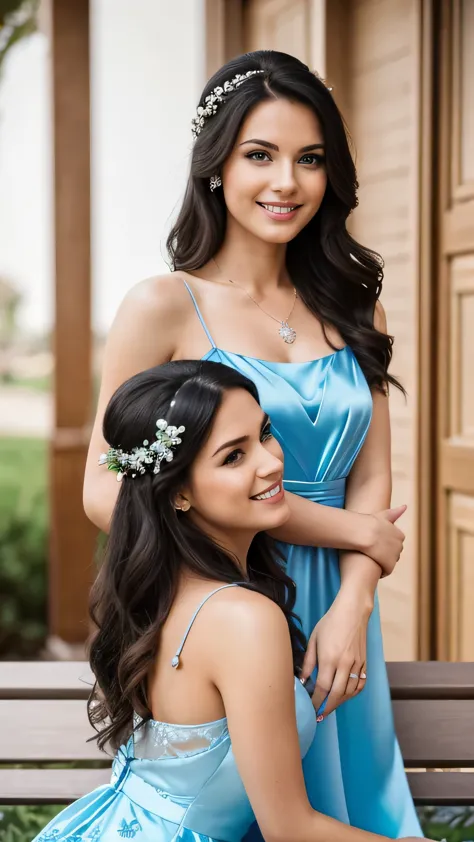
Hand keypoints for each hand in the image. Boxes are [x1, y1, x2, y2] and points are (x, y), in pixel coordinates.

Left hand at [301, 591, 370, 716]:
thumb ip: (308, 662)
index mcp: (329, 658)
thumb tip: (303, 680)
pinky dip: (353, 693)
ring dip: (340, 702)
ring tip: (330, 706)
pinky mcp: (364, 663)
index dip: (316, 701)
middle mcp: (345, 664)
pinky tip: (346, 695)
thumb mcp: (314, 639)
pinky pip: (360, 684)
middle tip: (320, 715)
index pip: (322, 687)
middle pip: (337, 694)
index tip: (311, 709)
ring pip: (350, 691)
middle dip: (328, 707)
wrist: (353, 612)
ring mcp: (357, 664)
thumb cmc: (330, 623)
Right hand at [359, 504, 406, 576]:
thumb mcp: (383, 515)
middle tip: (372, 552)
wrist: (362, 532)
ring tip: (372, 559)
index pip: (395, 543)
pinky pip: (387, 571)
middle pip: (394, 553)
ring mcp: (395, 556)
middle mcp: (400, 545)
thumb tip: (405, 506)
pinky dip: (381, 571)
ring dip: (383, 562)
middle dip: (385, 554)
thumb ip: (395, 513)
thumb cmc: (369, 522)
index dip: (385, 544)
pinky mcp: (389, 565)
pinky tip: (372, 566)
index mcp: (400, 535)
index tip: (375, 544)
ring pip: (390, 562)